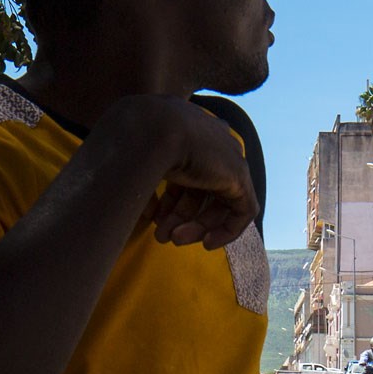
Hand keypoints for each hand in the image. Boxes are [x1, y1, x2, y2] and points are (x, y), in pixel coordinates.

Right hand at [105, 96, 258, 249]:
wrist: (145, 129)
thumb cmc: (128, 143)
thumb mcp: (133, 161)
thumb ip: (143, 179)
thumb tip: (145, 207)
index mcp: (189, 135)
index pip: (186, 175)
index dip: (170, 201)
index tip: (154, 218)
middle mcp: (211, 143)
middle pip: (202, 189)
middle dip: (181, 217)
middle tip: (163, 236)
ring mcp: (227, 157)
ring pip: (218, 202)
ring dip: (195, 226)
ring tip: (172, 239)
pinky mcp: (239, 175)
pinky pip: (243, 209)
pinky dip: (228, 230)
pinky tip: (207, 243)